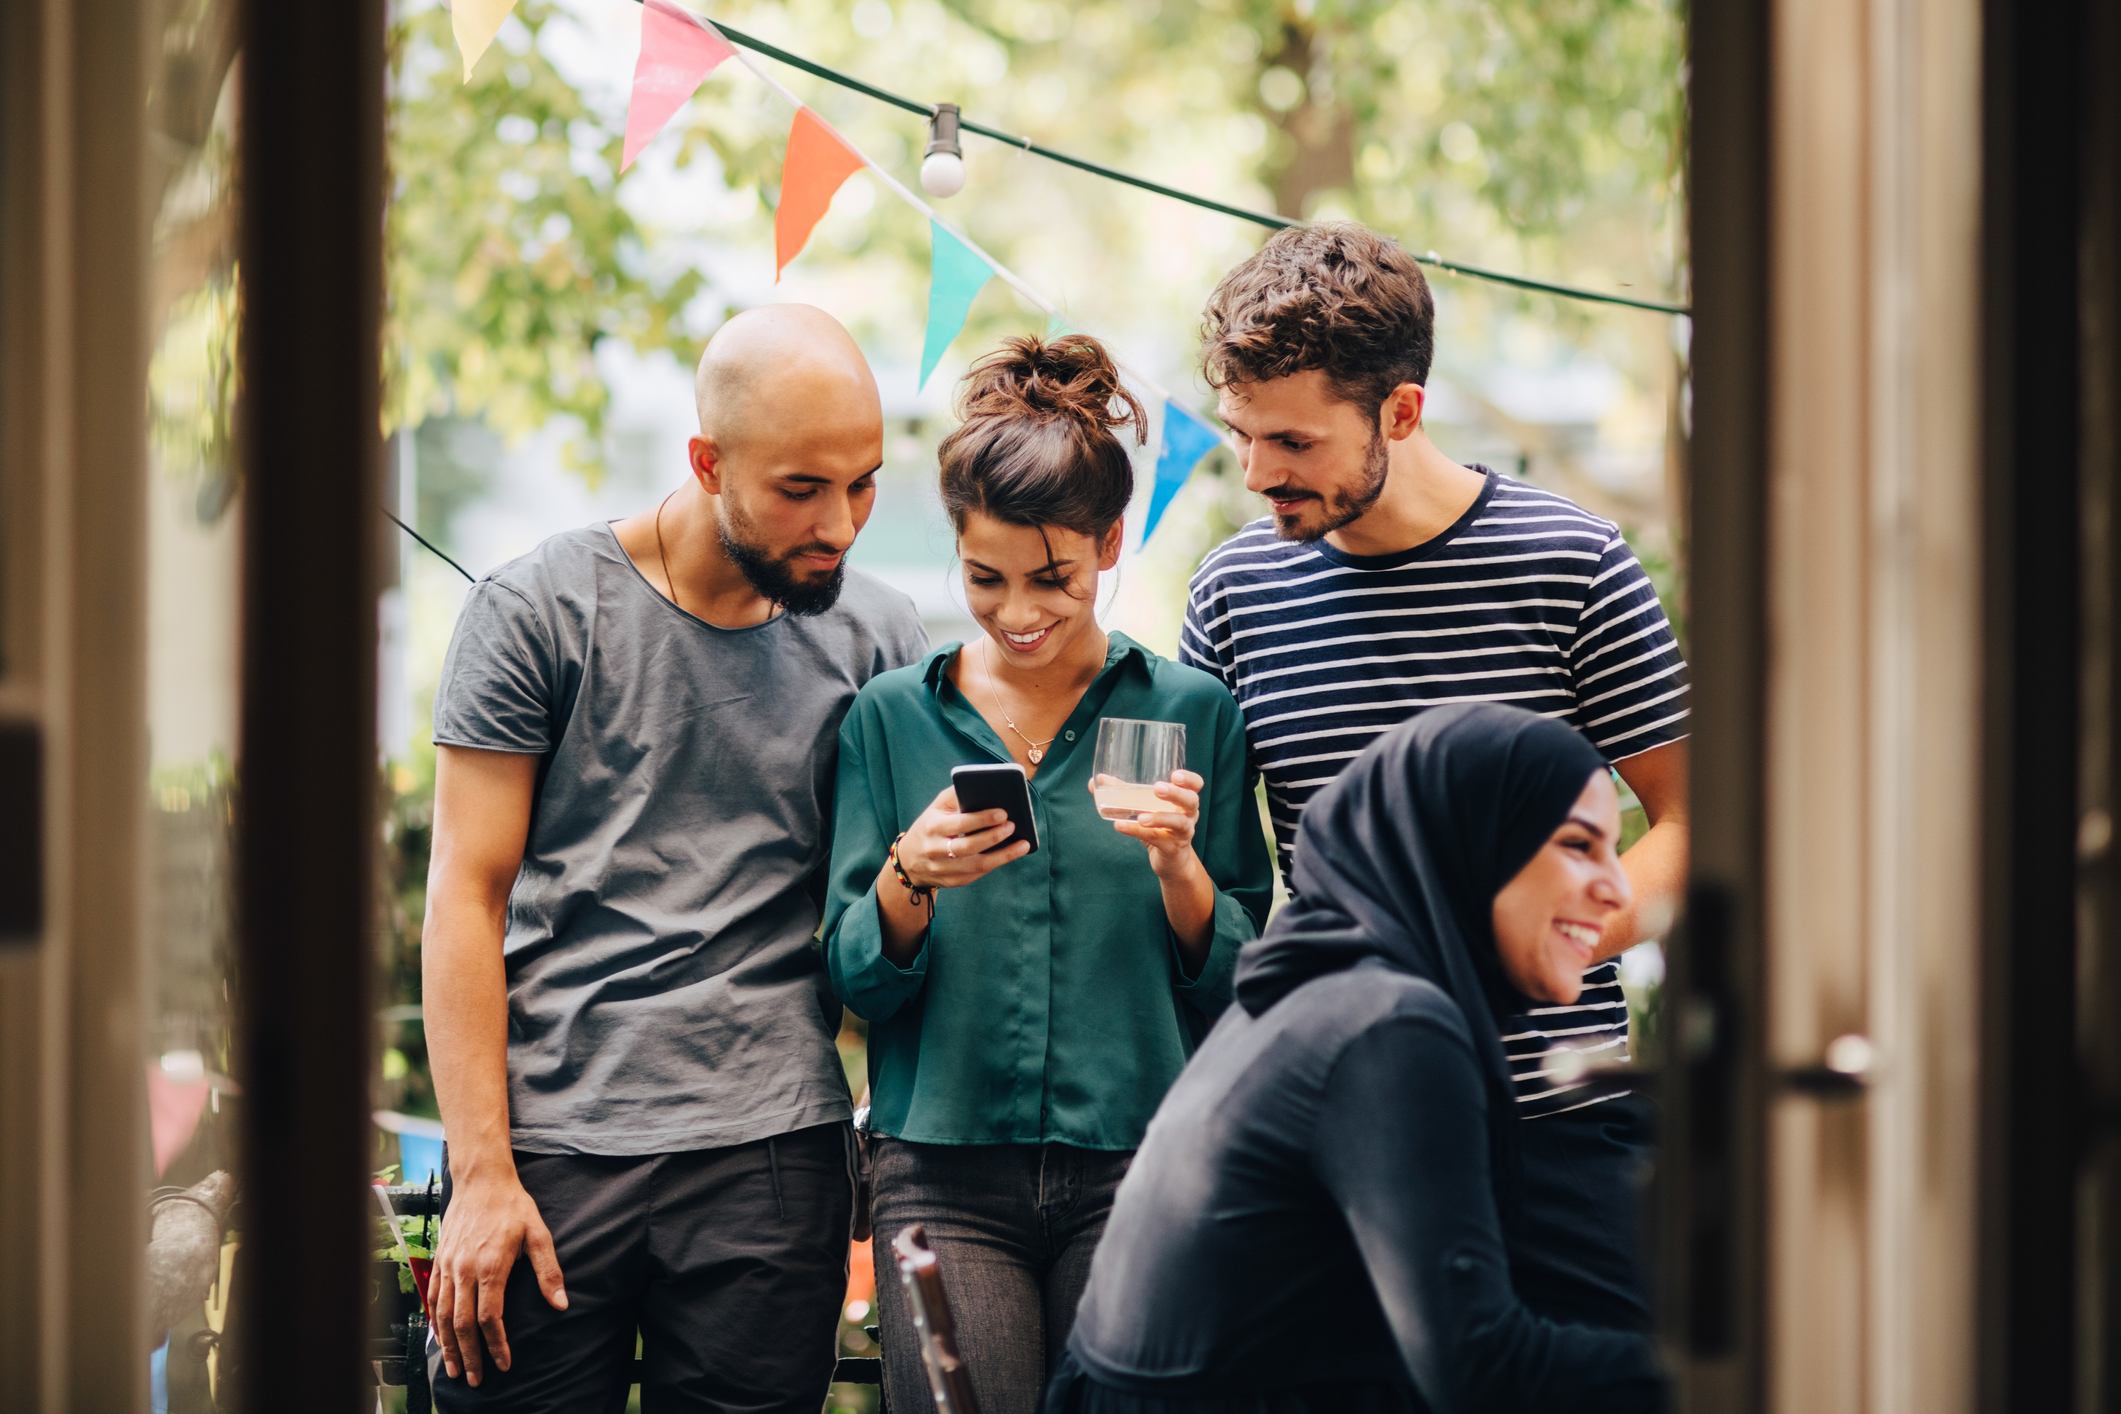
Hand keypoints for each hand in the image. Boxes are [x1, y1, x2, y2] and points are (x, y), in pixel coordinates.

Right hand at [429, 1170, 566, 1386]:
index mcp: (490, 1266)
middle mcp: (464, 1270)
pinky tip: (440, 1338)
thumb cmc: (513, 1206)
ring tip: (455, 1369)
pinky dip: (434, 1322)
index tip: (505, 1364)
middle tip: (476, 1380)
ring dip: (449, 1346)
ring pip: (443, 1316)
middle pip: (463, 1324)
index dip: (497, 1345)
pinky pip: (433, 1298)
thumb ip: (549, 1271)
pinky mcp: (439, 1261)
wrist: (481, 1180)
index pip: (490, 1318)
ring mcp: (448, 1266)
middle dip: (469, 1355)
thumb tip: (561, 1304)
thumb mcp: (539, 1233)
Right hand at [896, 786, 1028, 890]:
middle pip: (969, 846)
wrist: (909, 859)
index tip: (1003, 813)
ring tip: (1023, 844)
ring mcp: (943, 869)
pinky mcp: (952, 881)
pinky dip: (996, 863)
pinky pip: (978, 874)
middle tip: (1013, 826)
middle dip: (993, 836)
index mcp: (932, 827)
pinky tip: (1011, 854)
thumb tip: (986, 788)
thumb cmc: (930, 826)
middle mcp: (935, 850)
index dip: (983, 819)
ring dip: (1003, 855)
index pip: (960, 824)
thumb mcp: (936, 808)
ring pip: (977, 865)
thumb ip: (956, 796)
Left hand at [1098, 769, 1205, 881]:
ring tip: (1141, 816)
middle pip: (1191, 801)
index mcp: (1184, 802)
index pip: (1195, 785)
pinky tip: (1120, 826)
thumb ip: (1124, 793)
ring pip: (1178, 823)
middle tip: (1158, 788)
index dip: (1189, 779)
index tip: (1175, 775)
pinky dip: (1137, 832)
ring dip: (1159, 817)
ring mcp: (1182, 833)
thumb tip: (1096, 781)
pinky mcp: (1172, 848)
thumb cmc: (1160, 828)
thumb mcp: (1146, 809)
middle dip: (1176, 794)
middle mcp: (1188, 816)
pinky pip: (1156, 839)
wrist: (1171, 863)